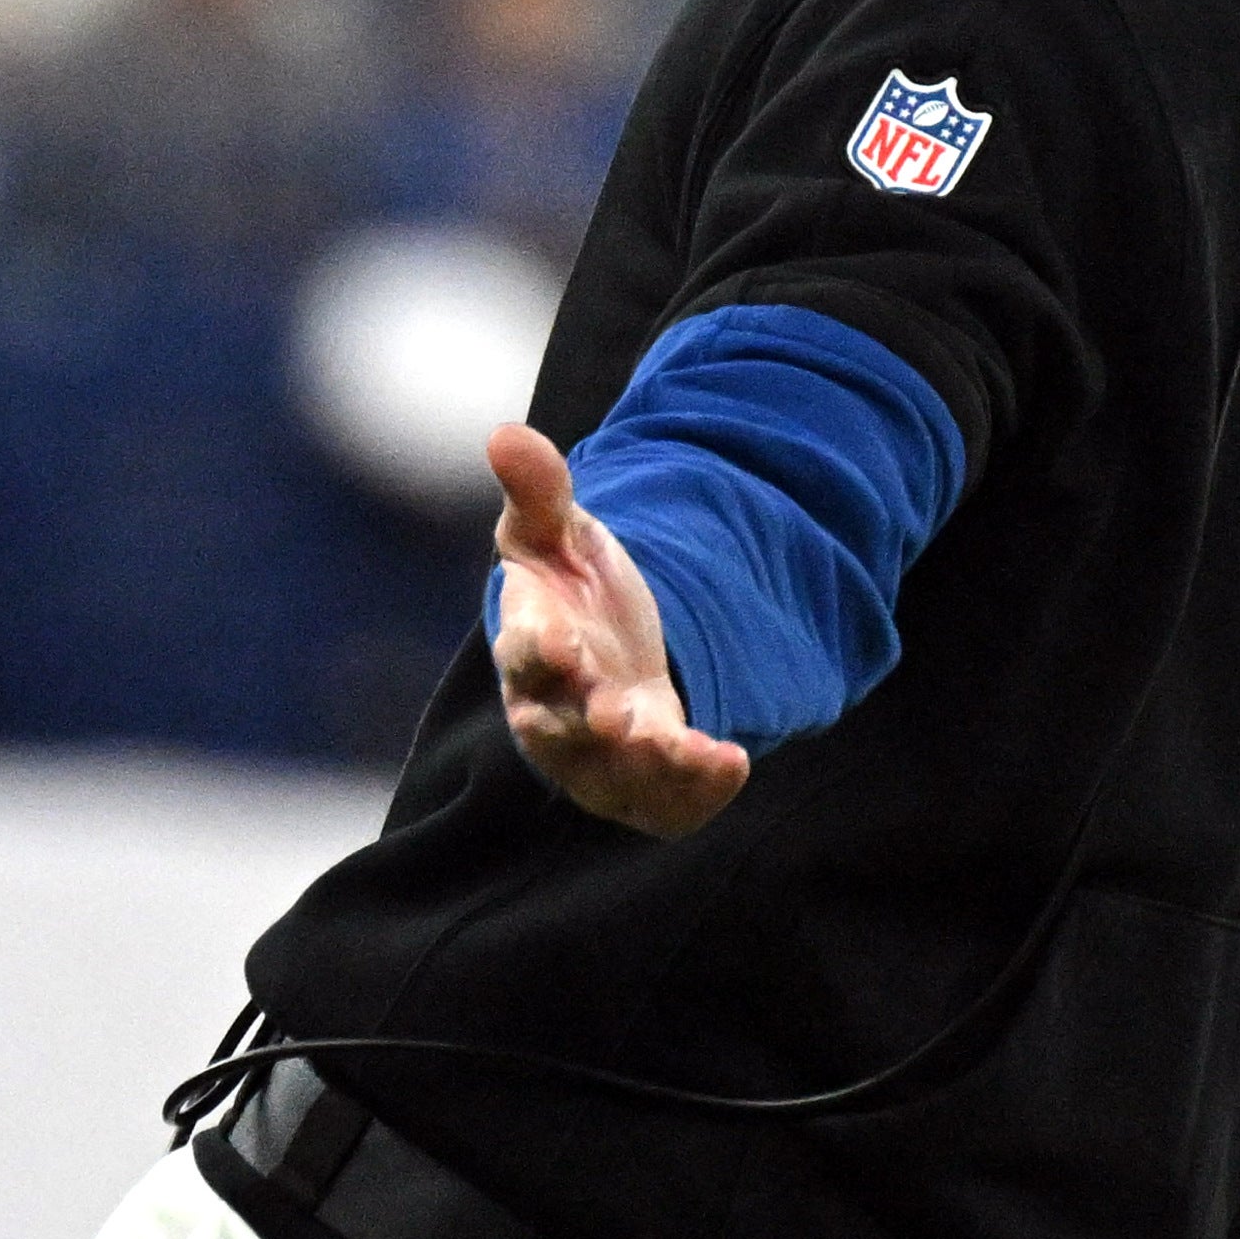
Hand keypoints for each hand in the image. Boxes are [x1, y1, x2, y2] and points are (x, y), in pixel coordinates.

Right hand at [486, 422, 749, 836]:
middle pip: (560, 733)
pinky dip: (695, 793)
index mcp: (529, 650)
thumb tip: (506, 432)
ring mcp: (599, 757)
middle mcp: (554, 714)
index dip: (540, 652)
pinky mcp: (643, 783)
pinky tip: (733, 760)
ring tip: (689, 750)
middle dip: (589, 728)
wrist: (613, 648)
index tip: (563, 640)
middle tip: (620, 716)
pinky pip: (663, 805)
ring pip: (613, 780)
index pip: (524, 657)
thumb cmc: (573, 589)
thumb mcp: (560, 534)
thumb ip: (539, 493)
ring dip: (648, 770)